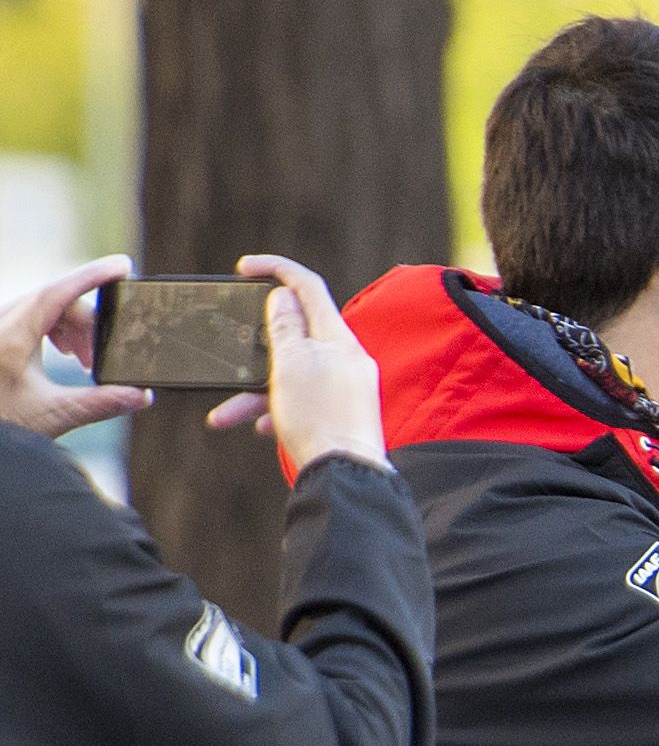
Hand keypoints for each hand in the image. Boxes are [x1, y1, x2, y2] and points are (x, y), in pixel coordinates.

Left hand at [0, 254, 145, 439]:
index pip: (60, 292)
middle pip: (58, 300)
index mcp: (12, 335)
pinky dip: (58, 331)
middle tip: (101, 357)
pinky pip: (35, 316)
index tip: (123, 266)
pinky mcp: (2, 333)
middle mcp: (3, 322)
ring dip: (74, 329)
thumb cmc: (4, 421)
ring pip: (47, 308)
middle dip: (89, 323)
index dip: (94, 276)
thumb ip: (100, 403)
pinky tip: (67, 355)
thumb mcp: (54, 415)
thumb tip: (141, 395)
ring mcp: (1, 325)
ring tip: (85, 362)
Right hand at [201, 257, 381, 471]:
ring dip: (253, 392)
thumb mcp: (290, 363)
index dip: (276, 269)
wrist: (345, 477)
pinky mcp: (339, 415)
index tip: (244, 268)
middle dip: (254, 349)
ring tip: (226, 413)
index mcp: (338, 339)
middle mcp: (346, 360)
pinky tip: (259, 427)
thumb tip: (284, 297)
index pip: (309, 287)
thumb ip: (284, 326)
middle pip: (293, 336)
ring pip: (290, 375)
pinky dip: (274, 411)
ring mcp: (344, 388)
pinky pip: (300, 402)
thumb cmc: (319, 419)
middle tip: (230, 354)